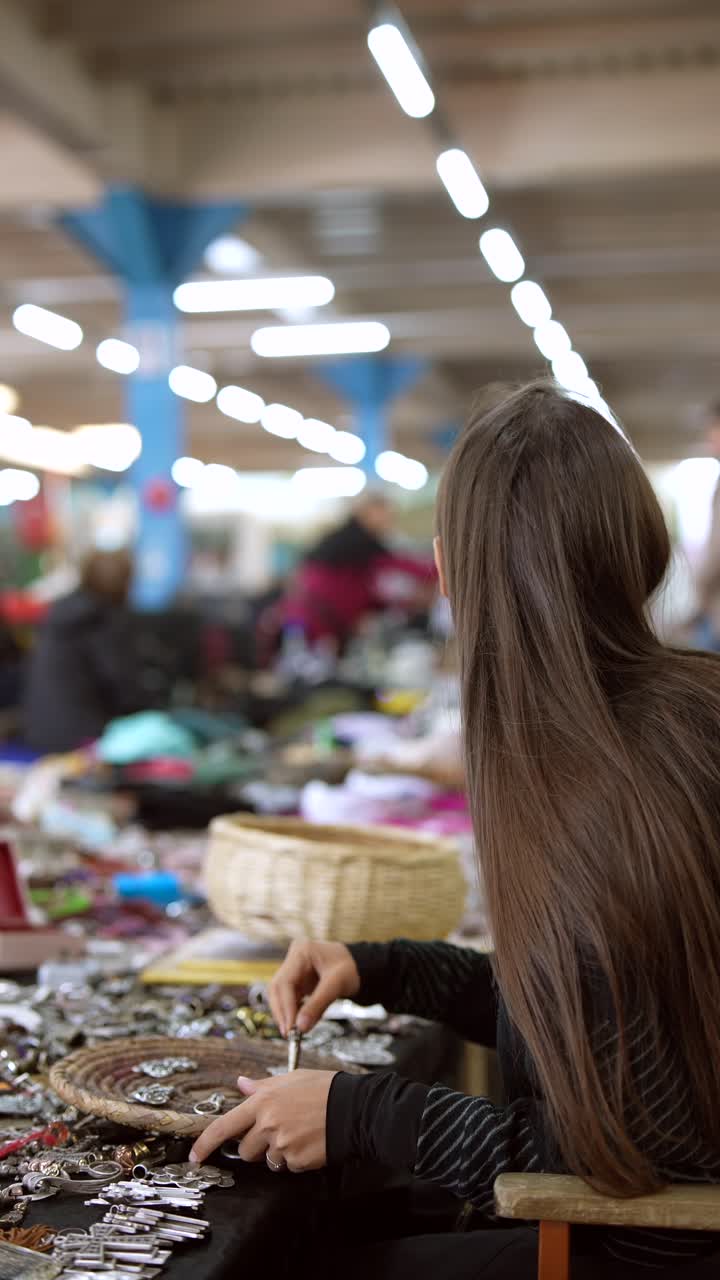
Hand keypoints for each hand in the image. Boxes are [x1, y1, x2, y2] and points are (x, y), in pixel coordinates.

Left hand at [189, 1070, 335, 1171]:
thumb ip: (262, 1086)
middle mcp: (268, 1125)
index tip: (196, 1155)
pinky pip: (287, 1166)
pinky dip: (294, 1159)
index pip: (224, 1126)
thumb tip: (241, 1085)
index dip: (205, 1143)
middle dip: (256, 1144)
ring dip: (276, 1152)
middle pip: (245, 1149)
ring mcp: (281, 1145)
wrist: (353, 1108)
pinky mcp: (296, 1161)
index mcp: (262, 1102)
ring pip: (266, 1160)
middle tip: (278, 1129)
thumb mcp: (291, 1078)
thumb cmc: (323, 1089)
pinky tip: (308, 1142)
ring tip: (297, 1133)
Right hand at [268, 940, 359, 1035]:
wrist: (361, 966)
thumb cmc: (351, 969)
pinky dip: (293, 1011)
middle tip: (289, 1034)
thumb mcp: (337, 985)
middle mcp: (294, 958)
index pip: (284, 982)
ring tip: (294, 1031)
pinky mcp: (297, 980)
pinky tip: (301, 1021)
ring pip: (280, 995)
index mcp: (302, 951)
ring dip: (286, 1014)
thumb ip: (318, 1005)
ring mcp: (294, 969)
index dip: (286, 1006)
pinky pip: (289, 998)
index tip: (290, 1028)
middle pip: (277, 988)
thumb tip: (300, 1027)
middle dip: (282, 1012)